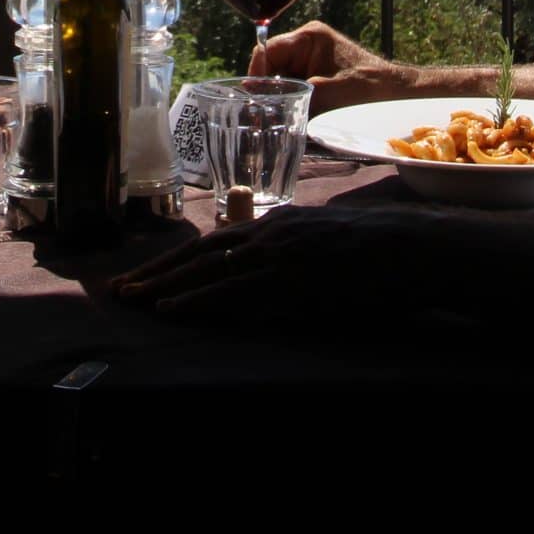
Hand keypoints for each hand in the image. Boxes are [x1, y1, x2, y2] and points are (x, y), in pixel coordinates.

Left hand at [113, 206, 515, 322]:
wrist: (413, 248)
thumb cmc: (379, 249)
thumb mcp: (325, 239)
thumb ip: (291, 248)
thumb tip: (263, 261)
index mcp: (278, 224)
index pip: (214, 242)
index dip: (176, 260)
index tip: (146, 274)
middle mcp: (270, 233)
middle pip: (200, 254)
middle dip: (157, 273)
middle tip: (119, 289)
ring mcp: (278, 256)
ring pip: (208, 272)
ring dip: (165, 288)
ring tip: (131, 300)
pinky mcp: (290, 281)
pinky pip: (234, 293)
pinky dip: (198, 301)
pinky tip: (172, 310)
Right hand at [249, 19, 419, 110]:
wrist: (397, 96)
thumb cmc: (369, 89)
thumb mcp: (328, 92)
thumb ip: (293, 95)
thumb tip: (261, 104)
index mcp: (308, 37)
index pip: (267, 50)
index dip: (256, 73)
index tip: (251, 98)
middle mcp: (306, 44)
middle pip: (271, 66)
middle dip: (267, 88)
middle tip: (261, 112)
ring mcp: (310, 60)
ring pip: (280, 79)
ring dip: (279, 97)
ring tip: (275, 116)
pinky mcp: (315, 75)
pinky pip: (293, 88)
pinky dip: (291, 101)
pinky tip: (290, 115)